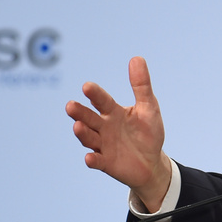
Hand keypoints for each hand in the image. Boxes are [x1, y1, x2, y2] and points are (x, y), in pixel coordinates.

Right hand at [65, 57, 171, 210]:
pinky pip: (97, 161)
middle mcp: (104, 127)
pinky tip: (89, 158)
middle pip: (89, 118)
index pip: (102, 101)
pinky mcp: (106, 163)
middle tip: (70, 106)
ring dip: (82, 133)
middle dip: (79, 113)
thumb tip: (137, 58)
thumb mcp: (149, 107)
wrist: (151, 163)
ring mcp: (103, 145)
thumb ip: (141, 85)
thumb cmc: (148, 133)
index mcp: (113, 112)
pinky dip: (92, 160)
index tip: (87, 86)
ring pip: (89, 138)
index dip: (95, 94)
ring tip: (77, 126)